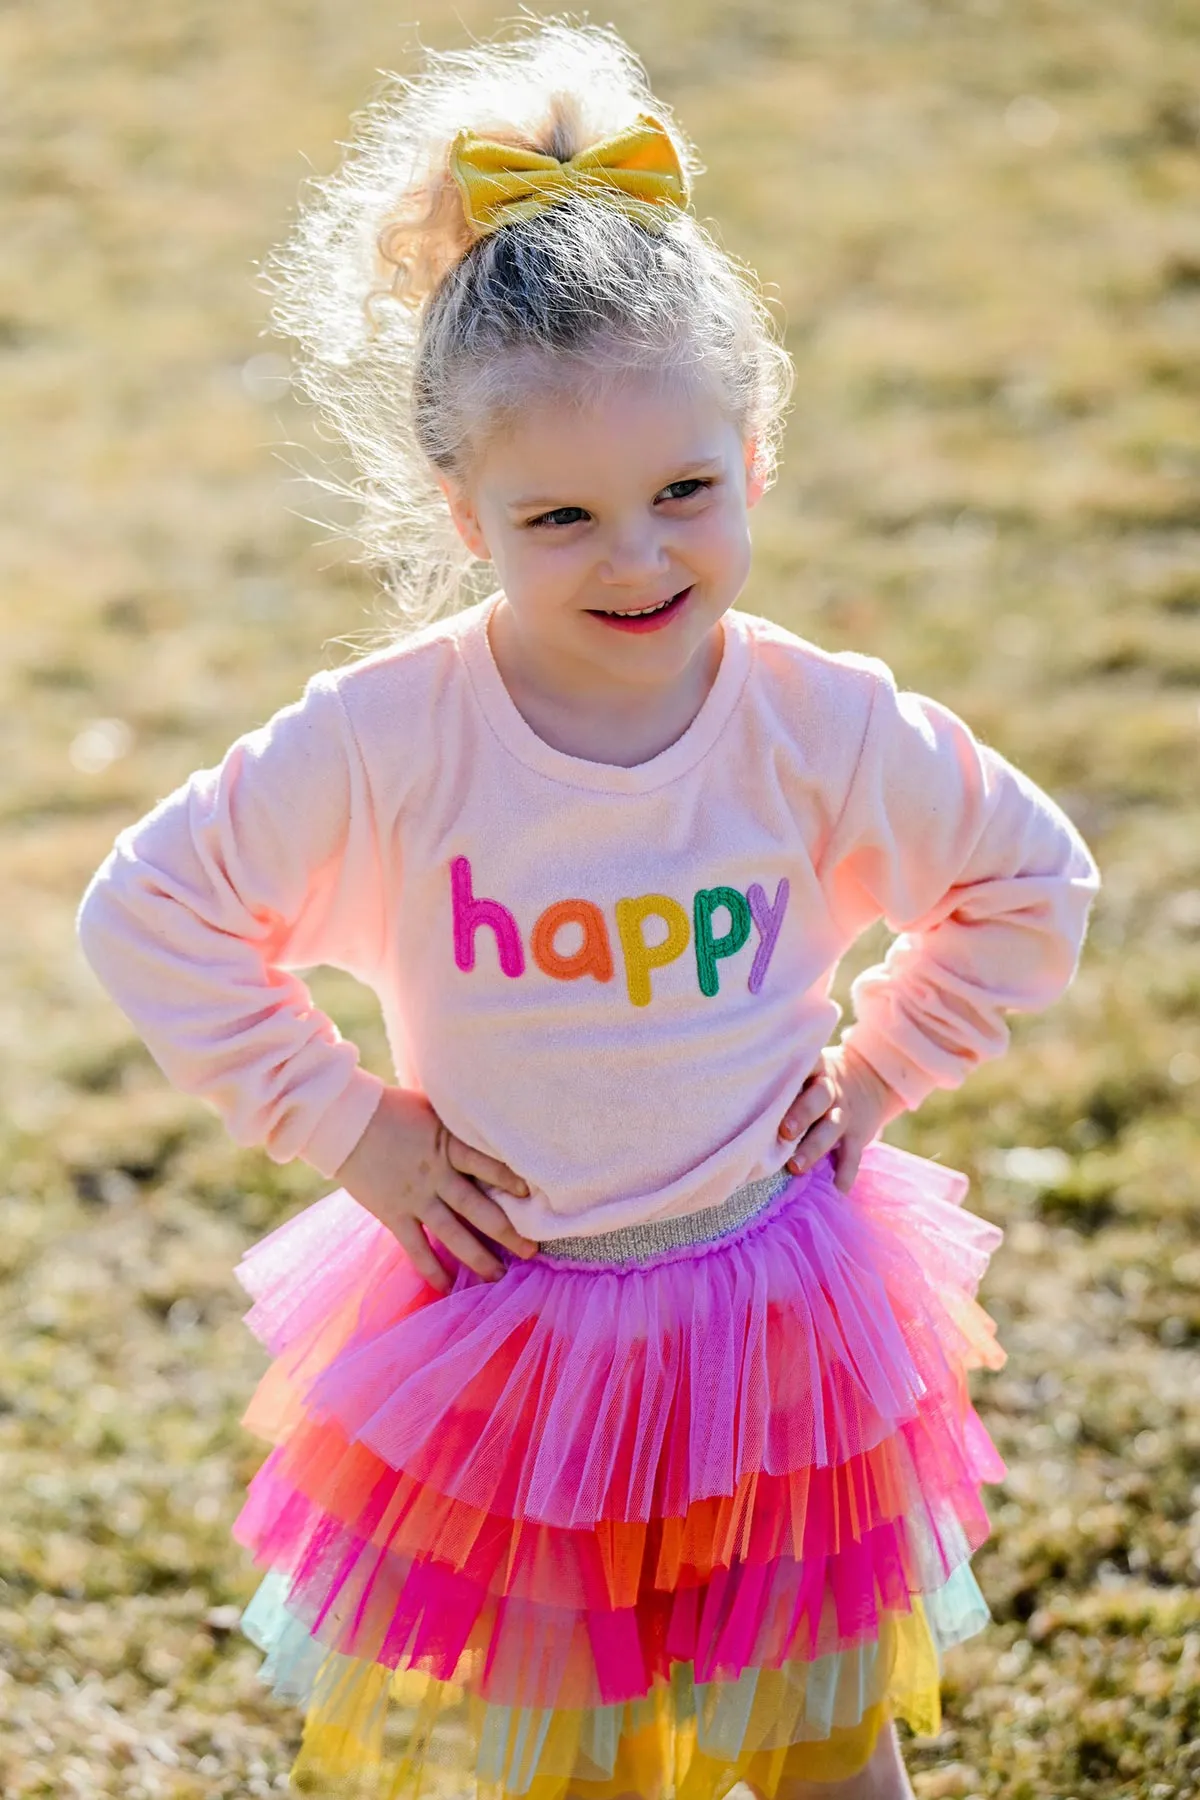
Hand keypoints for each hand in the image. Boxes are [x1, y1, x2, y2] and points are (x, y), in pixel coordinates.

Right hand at [333, 1085, 539, 1291]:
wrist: (344, 1121)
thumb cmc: (391, 1108)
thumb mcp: (433, 1109)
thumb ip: (457, 1126)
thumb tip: (485, 1123)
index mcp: (447, 1144)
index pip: (486, 1164)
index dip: (509, 1178)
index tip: (530, 1194)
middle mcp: (436, 1175)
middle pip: (478, 1208)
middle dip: (507, 1232)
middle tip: (531, 1251)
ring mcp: (415, 1198)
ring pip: (452, 1234)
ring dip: (477, 1257)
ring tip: (499, 1276)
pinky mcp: (393, 1214)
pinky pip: (416, 1247)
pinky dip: (431, 1269)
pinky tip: (446, 1287)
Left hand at [777, 1041, 908, 1194]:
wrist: (869, 1081)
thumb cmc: (815, 1081)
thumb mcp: (806, 1069)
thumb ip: (782, 1081)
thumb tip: (740, 1095)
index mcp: (813, 1069)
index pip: (805, 1064)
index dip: (791, 1072)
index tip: (771, 1084)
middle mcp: (830, 1089)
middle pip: (820, 1097)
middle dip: (802, 1114)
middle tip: (784, 1132)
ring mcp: (844, 1112)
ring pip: (833, 1126)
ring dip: (814, 1147)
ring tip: (795, 1167)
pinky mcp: (857, 1135)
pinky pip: (853, 1154)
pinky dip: (845, 1173)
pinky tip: (836, 1189)